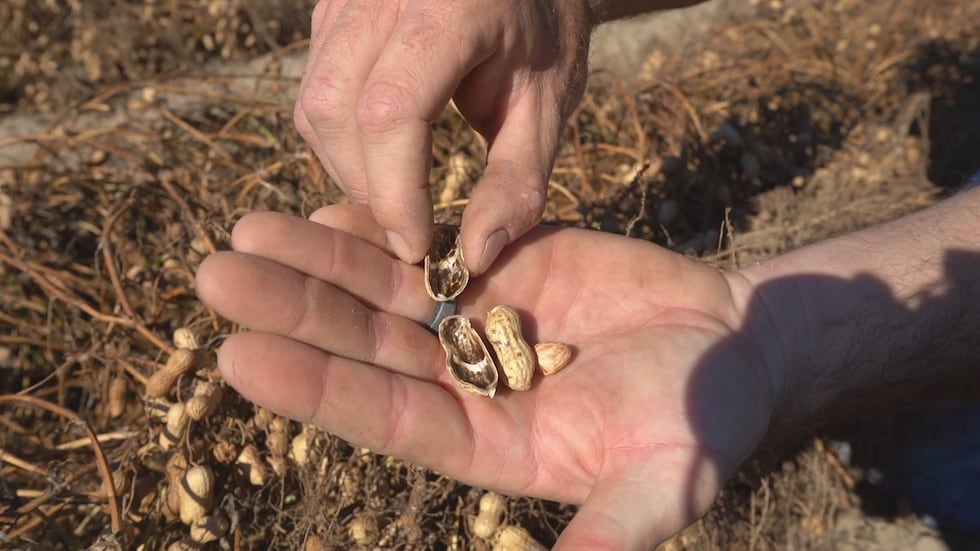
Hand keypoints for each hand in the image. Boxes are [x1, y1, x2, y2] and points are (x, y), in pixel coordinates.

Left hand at [195, 206, 772, 549]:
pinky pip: (426, 247)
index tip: (239, 354)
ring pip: (382, 292)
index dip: (316, 387)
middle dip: (293, 311)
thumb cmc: (706, 420)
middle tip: (216, 274)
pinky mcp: (500, 269)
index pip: (385, 416)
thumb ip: (611, 532)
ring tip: (246, 230)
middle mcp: (465, 384)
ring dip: (317, 263)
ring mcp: (478, 322)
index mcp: (487, 442)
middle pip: (363, 348)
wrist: (730, 346)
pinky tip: (322, 205)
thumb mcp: (668, 481)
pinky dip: (378, 228)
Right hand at [294, 0, 593, 272]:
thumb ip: (516, 183)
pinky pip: (314, 86)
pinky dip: (340, 138)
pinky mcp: (330, 7)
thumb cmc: (544, 43)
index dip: (395, 191)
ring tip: (398, 192)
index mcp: (453, 8)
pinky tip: (384, 154)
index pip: (391, 110)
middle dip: (366, 186)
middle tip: (407, 227)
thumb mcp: (548, 109)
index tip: (416, 246)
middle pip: (337, 109)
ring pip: (315, 102)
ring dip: (347, 166)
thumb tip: (474, 256)